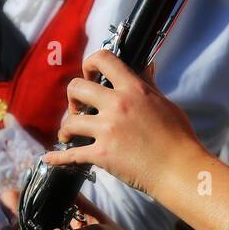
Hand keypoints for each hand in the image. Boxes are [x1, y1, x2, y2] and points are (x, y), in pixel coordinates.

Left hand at [43, 50, 202, 199]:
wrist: (179, 170)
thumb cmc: (178, 137)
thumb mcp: (164, 103)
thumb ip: (148, 84)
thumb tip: (145, 65)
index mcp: (133, 89)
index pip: (103, 59)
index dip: (90, 63)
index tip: (89, 74)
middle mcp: (117, 105)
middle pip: (76, 87)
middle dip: (72, 98)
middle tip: (78, 109)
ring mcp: (107, 130)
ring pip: (69, 121)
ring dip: (65, 128)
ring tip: (68, 135)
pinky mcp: (102, 155)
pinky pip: (70, 155)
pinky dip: (56, 158)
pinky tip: (49, 158)